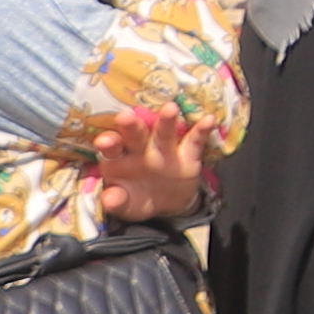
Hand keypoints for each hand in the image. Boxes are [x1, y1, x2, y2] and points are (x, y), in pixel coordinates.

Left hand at [85, 104, 216, 223]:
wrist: (167, 202)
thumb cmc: (137, 198)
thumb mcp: (126, 205)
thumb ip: (118, 201)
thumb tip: (110, 199)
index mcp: (120, 159)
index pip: (113, 148)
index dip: (109, 143)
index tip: (104, 141)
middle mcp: (141, 149)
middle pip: (136, 135)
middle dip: (131, 125)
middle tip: (126, 116)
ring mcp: (165, 149)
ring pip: (164, 133)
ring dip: (166, 121)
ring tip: (170, 108)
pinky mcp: (188, 154)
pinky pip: (194, 141)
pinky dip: (201, 131)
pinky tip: (208, 120)